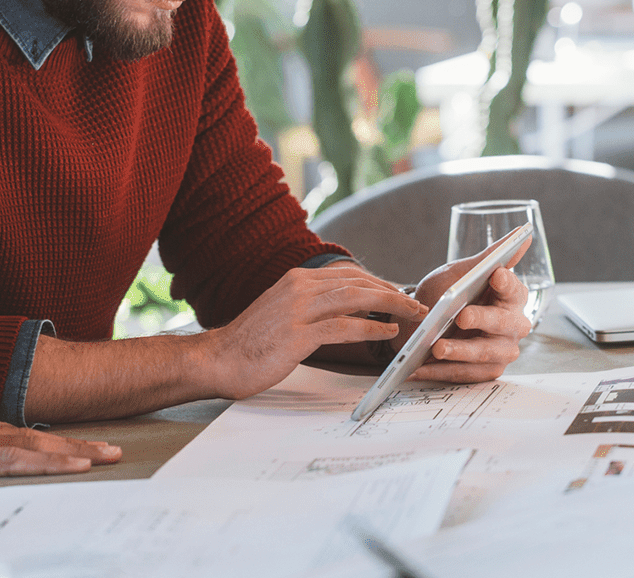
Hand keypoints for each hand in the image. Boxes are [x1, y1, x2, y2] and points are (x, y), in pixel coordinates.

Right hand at [204, 265, 428, 399]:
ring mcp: (297, 309)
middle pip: (357, 282)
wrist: (218, 359)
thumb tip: (346, 310)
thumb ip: (312, 306)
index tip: (398, 294)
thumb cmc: (252, 342)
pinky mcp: (297, 334)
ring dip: (389, 305)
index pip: (348, 274)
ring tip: (411, 315)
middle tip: (415, 305)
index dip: (378, 283)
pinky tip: (386, 331)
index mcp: (296, 279)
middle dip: (391, 292)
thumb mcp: (283, 312)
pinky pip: (342, 326)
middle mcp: (299, 287)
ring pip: (355, 298)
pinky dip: (369, 327)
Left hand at [400, 238, 533, 383]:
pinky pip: (465, 374)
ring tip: (436, 348)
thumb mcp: (459, 273)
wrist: (421, 324)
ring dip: (459, 351)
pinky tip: (420, 367)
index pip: (514, 289)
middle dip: (482, 320)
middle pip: (503, 324)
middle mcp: (513, 325)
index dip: (506, 283)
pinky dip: (441, 370)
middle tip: (462, 316)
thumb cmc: (446, 295)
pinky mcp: (485, 371)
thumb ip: (488, 257)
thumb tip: (522, 232)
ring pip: (484, 353)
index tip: (495, 275)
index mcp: (511, 296)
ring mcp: (501, 351)